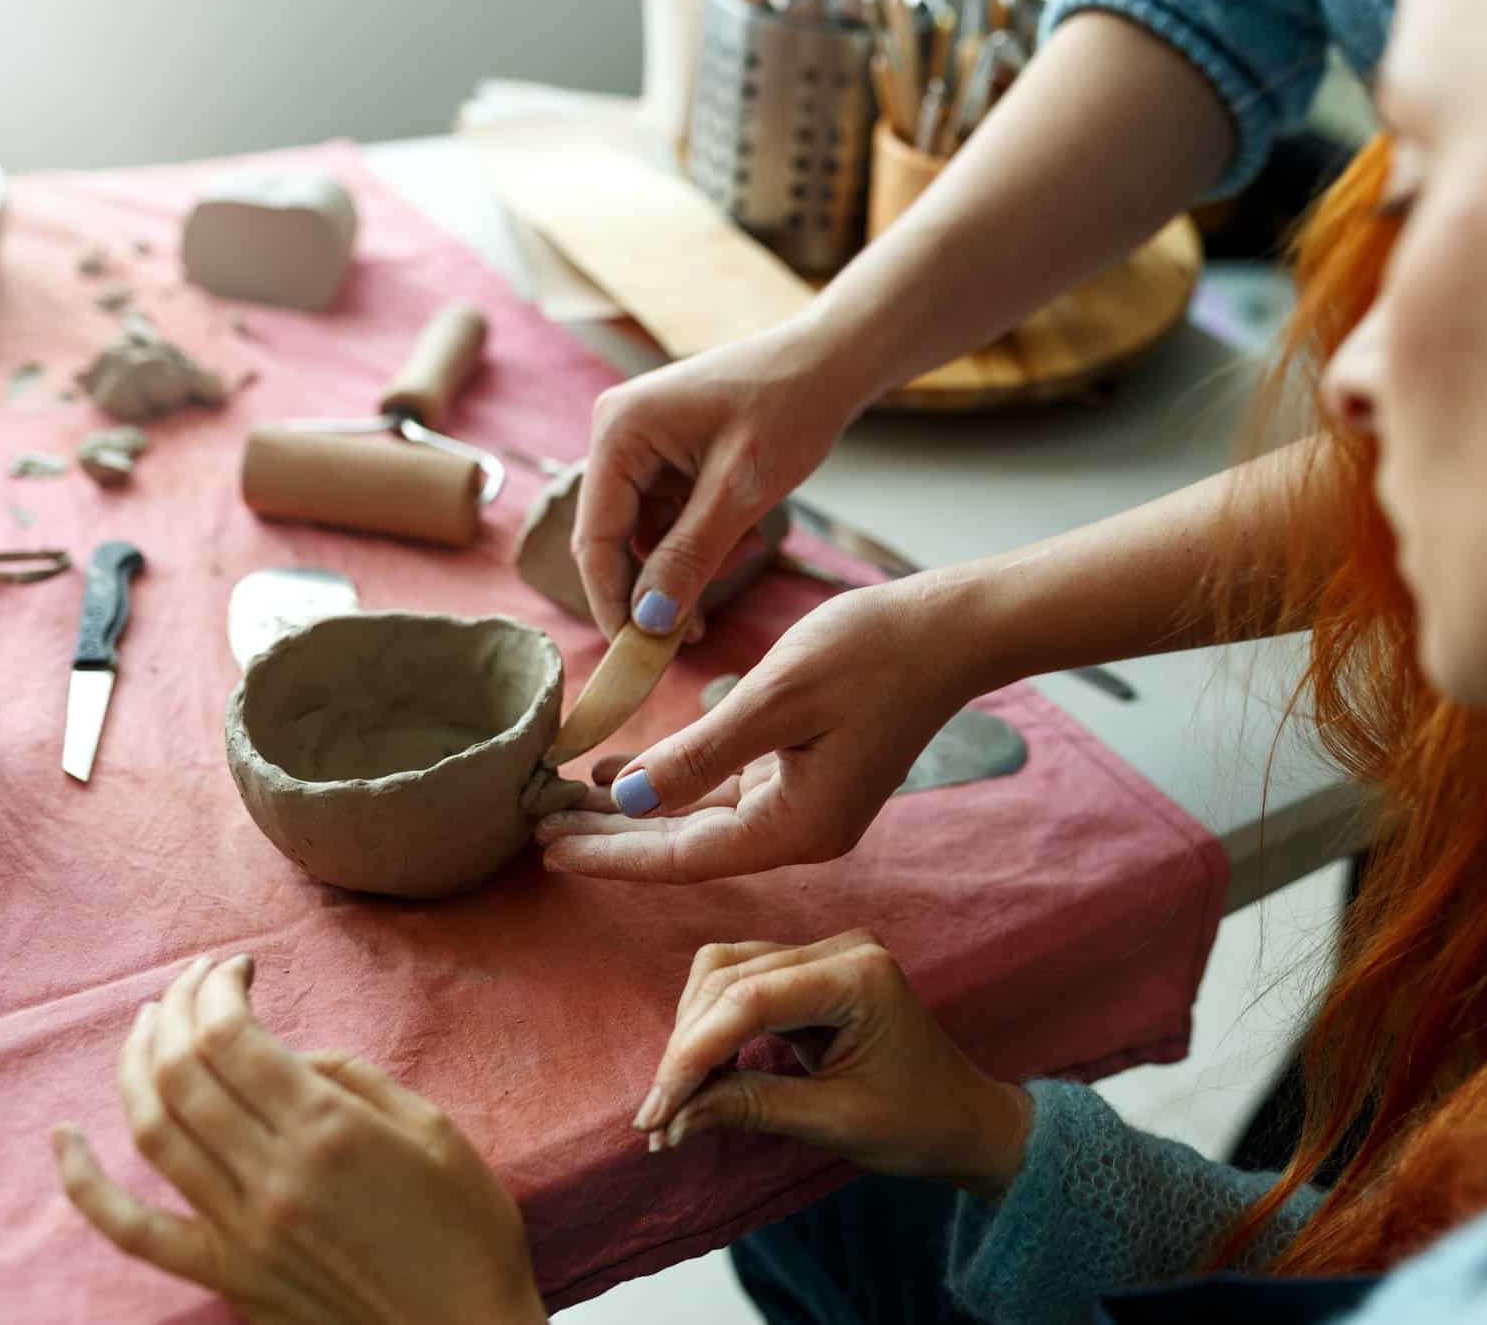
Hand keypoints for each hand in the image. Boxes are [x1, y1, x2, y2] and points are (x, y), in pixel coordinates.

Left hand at [52, 955, 544, 1324]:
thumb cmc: (467, 1228)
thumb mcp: (435, 1130)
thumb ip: (356, 1081)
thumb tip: (293, 1060)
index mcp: (328, 1131)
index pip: (233, 1039)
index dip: (219, 989)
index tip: (236, 967)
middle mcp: (271, 1176)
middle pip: (184, 1074)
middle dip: (177, 1010)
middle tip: (192, 982)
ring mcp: (239, 1230)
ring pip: (153, 1132)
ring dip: (138, 1066)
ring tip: (146, 1025)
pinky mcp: (228, 1274)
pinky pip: (132, 1230)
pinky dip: (84, 1185)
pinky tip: (63, 1141)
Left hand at [535, 580, 985, 882]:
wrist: (951, 630)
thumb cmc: (871, 652)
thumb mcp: (776, 696)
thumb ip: (702, 752)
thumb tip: (632, 798)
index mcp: (797, 826)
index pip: (682, 857)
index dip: (610, 854)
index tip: (545, 847)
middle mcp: (803, 831)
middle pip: (687, 848)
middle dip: (612, 837)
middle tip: (535, 824)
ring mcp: (810, 807)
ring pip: (704, 822)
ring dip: (638, 810)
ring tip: (564, 797)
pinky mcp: (812, 778)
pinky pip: (729, 794)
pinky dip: (678, 783)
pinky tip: (627, 771)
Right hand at [576, 314, 868, 635]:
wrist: (831, 364)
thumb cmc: (790, 408)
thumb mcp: (740, 494)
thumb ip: (689, 558)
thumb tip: (649, 621)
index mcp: (619, 432)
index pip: (597, 537)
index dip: (613, 601)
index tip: (637, 656)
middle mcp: (617, 434)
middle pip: (616, 539)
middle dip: (659, 584)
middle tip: (697, 630)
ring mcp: (640, 443)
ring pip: (646, 534)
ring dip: (690, 561)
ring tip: (747, 549)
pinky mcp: (667, 454)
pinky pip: (669, 517)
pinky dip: (702, 538)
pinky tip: (745, 534)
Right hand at [634, 931, 1032, 1197]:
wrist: (966, 1121)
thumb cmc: (918, 1124)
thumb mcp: (834, 1123)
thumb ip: (750, 1107)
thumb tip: (672, 1118)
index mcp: (858, 976)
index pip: (750, 998)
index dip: (694, 1053)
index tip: (658, 1110)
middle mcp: (841, 948)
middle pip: (729, 977)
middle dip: (687, 1048)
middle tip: (660, 1118)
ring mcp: (827, 955)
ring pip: (726, 974)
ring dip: (693, 1034)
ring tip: (675, 1103)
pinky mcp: (813, 973)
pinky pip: (744, 986)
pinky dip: (715, 1030)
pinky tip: (702, 1078)